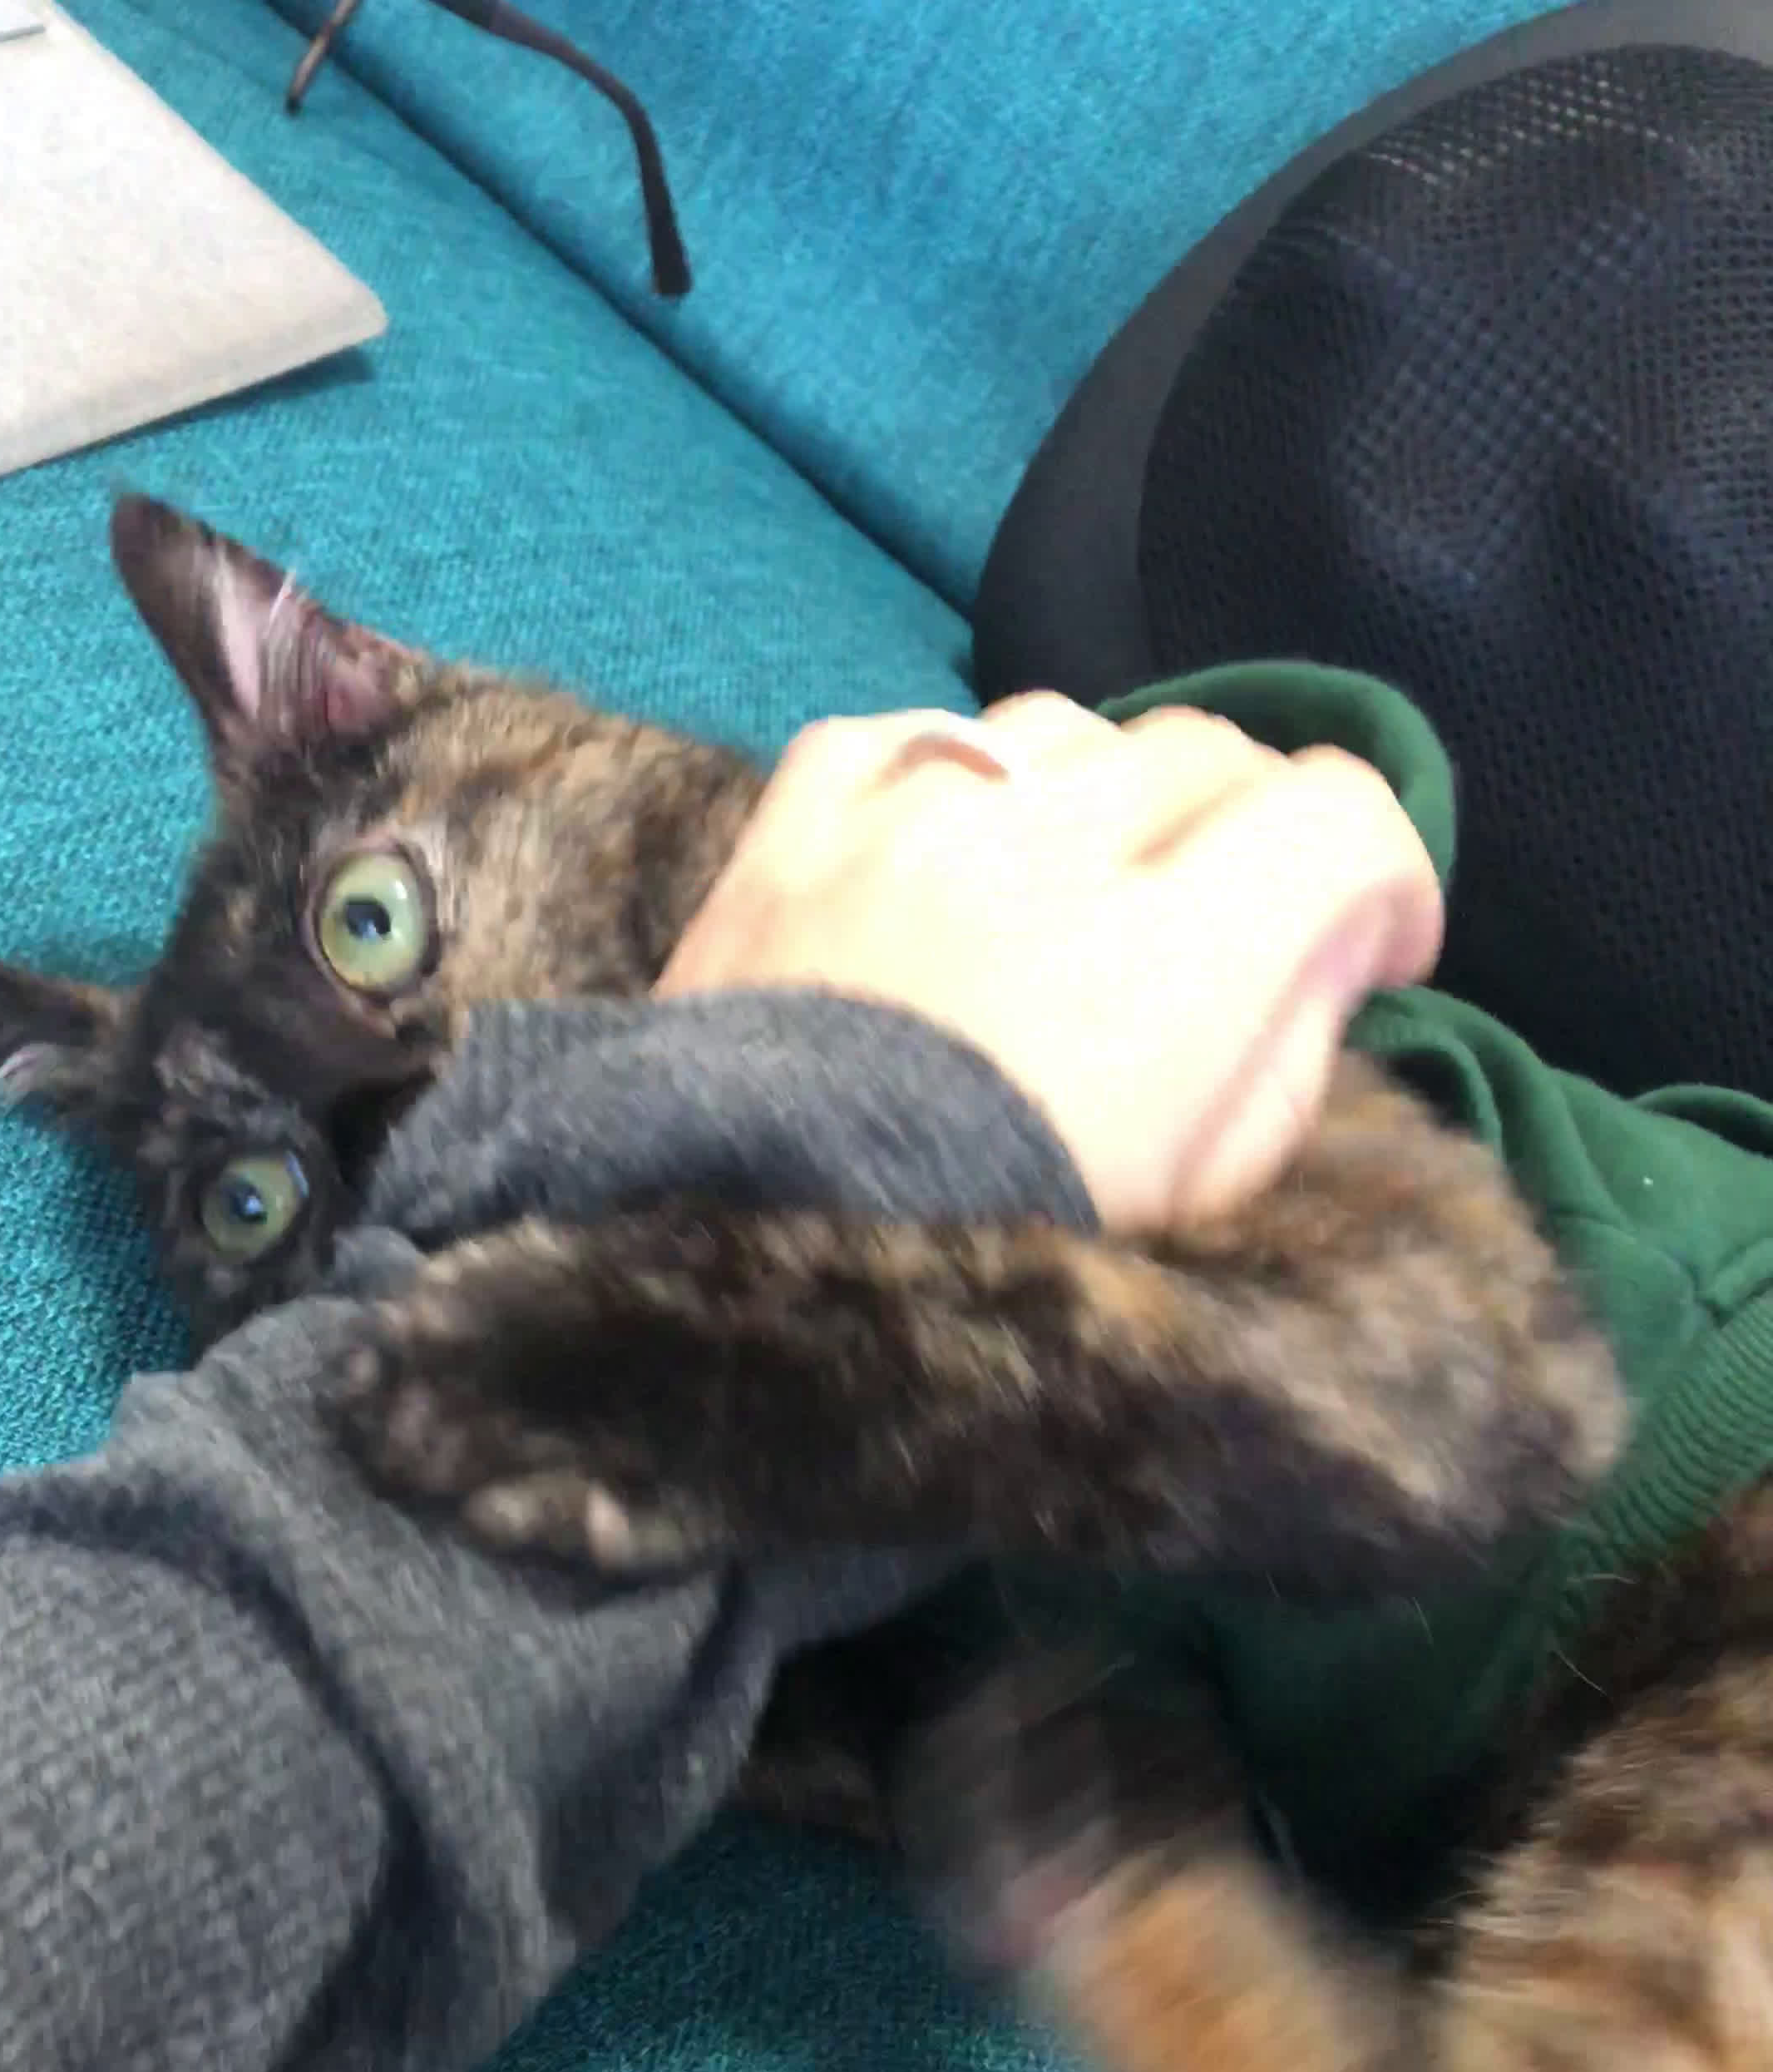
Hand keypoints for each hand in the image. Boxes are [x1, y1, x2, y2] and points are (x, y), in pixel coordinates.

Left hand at [656, 692, 1443, 1230]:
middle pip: (1210, 757)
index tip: (1379, 946)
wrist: (742, 1284)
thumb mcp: (1198, 1206)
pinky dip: (955, 775)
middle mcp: (1048, 856)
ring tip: (1087, 885)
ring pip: (1067, 730)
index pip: (1338, 818)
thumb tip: (1339, 943)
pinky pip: (907, 734)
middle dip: (1254, 832)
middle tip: (1238, 921)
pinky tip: (959, 844)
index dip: (1386, 875)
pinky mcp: (791, 830)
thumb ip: (1291, 1056)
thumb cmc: (994, 1271)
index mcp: (1170, 968)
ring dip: (1105, 794)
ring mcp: (908, 824)